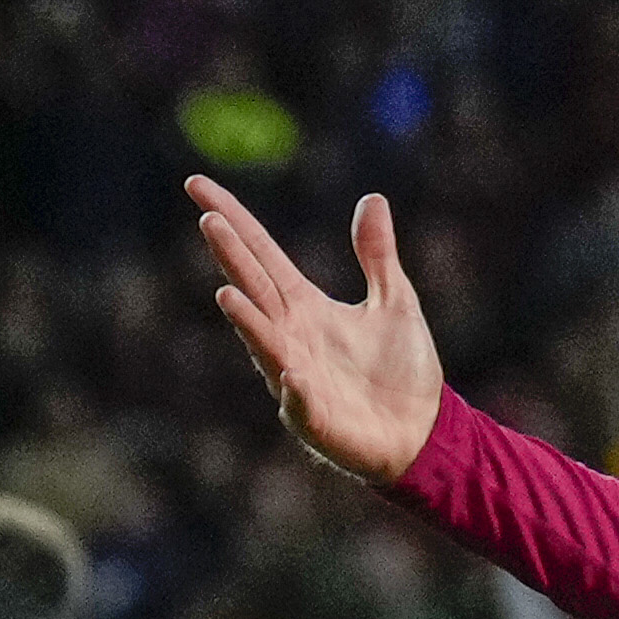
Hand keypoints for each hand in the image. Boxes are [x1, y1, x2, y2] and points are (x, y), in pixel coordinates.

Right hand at [191, 178, 446, 486]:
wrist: (421, 433)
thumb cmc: (401, 370)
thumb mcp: (395, 300)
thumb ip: (377, 255)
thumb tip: (372, 198)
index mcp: (305, 306)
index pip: (260, 253)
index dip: (233, 219)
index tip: (197, 186)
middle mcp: (290, 337)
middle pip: (254, 288)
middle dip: (231, 257)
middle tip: (209, 220)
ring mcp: (297, 378)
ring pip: (265, 344)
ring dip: (247, 321)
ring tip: (227, 294)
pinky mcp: (316, 418)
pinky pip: (301, 401)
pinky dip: (294, 387)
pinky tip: (291, 371)